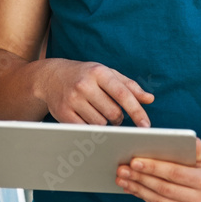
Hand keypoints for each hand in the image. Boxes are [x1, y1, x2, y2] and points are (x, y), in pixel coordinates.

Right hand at [39, 60, 153, 126]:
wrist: (51, 76)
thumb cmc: (86, 75)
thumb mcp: (107, 74)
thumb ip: (129, 86)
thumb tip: (150, 99)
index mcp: (99, 72)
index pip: (123, 94)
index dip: (136, 111)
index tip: (146, 126)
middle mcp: (85, 84)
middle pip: (113, 113)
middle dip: (118, 118)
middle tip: (114, 114)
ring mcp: (72, 99)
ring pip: (100, 124)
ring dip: (105, 123)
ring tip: (98, 112)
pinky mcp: (63, 113)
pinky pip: (86, 129)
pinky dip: (91, 127)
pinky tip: (88, 118)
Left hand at [116, 139, 200, 201]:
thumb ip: (195, 148)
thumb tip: (183, 142)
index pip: (175, 173)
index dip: (154, 167)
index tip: (135, 160)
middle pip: (164, 189)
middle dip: (140, 179)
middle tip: (122, 169)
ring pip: (160, 201)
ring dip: (138, 190)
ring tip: (123, 178)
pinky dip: (146, 198)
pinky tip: (133, 188)